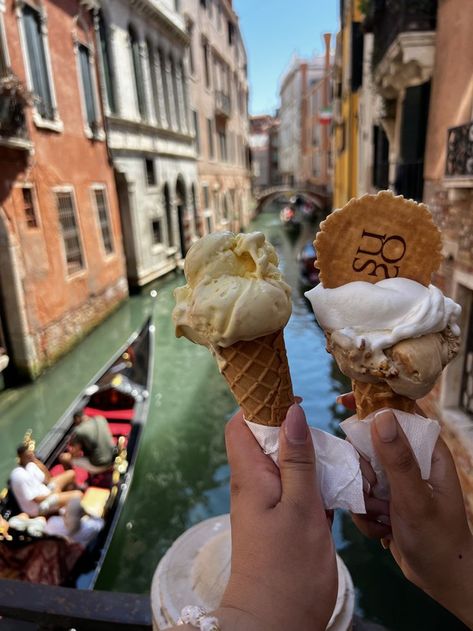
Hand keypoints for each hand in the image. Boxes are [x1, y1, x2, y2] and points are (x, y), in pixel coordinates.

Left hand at [217, 404, 336, 630]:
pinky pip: (294, 488)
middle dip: (291, 430)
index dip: (261, 405)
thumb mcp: (300, 506)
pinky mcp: (280, 521)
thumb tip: (292, 410)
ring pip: (284, 464)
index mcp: (250, 476)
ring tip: (335, 460)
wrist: (274, 623)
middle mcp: (253, 485)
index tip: (292, 397)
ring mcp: (266, 504)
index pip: (241, 425)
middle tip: (322, 432)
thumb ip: (297, 459)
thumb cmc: (287, 567)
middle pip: (265, 441)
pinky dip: (313, 482)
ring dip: (307, 458)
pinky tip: (335, 488)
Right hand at [339, 393, 472, 626]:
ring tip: (383, 517)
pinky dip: (365, 515)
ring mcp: (396, 481)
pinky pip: (359, 496)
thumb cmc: (437, 539)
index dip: (372, 404)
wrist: (440, 580)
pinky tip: (382, 530)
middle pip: (369, 445)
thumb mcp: (415, 499)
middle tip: (373, 491)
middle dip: (364, 472)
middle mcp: (411, 461)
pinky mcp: (385, 499)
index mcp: (427, 452)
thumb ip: (397, 459)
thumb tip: (381, 415)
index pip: (398, 413)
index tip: (342, 401)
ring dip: (364, 498)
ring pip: (360, 473)